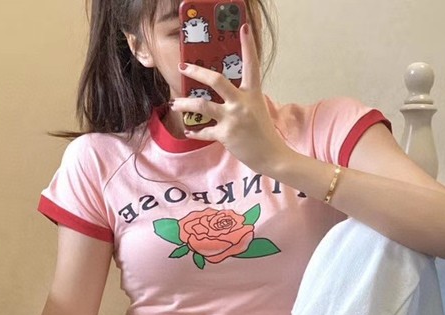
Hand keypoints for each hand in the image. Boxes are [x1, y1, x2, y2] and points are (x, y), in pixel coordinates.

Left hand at [171, 23, 293, 175]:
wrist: (270, 155)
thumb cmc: (264, 133)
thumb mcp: (257, 109)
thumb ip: (243, 99)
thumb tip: (225, 94)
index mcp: (253, 93)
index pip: (252, 65)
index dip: (248, 45)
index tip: (244, 28)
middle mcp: (241, 102)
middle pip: (216, 80)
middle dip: (196, 72)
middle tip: (183, 67)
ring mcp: (232, 118)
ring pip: (202, 105)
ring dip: (184, 104)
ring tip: (174, 104)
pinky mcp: (225, 135)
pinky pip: (204, 131)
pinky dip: (195, 132)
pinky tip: (188, 131)